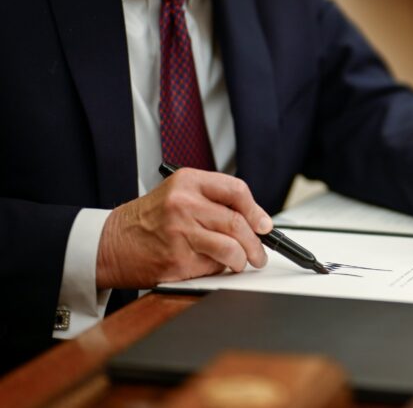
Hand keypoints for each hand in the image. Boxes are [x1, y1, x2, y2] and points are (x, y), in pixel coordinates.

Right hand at [96, 168, 272, 288]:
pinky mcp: (176, 261)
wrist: (108, 243)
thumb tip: (255, 220)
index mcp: (187, 182)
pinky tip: (209, 266)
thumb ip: (213, 200)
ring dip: (241, 260)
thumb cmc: (148, 220)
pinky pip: (212, 267)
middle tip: (260, 253)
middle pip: (237, 223)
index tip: (264, 225)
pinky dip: (217, 269)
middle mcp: (183, 204)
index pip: (236, 190)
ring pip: (230, 248)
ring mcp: (179, 233)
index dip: (256, 210)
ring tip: (240, 262)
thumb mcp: (178, 194)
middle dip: (256, 243)